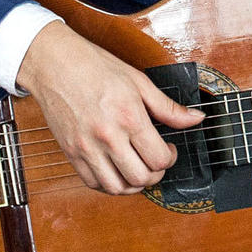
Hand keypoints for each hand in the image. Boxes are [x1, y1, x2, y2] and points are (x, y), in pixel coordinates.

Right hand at [17, 21, 200, 194]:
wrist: (54, 63)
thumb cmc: (94, 67)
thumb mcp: (138, 81)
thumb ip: (168, 108)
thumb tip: (197, 118)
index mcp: (129, 117)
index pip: (159, 159)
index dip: (170, 158)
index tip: (168, 149)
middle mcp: (108, 136)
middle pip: (141, 178)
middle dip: (156, 174)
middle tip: (155, 160)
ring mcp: (87, 148)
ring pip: (117, 189)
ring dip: (133, 184)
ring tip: (137, 168)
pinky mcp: (71, 153)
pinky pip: (93, 184)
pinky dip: (109, 184)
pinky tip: (116, 170)